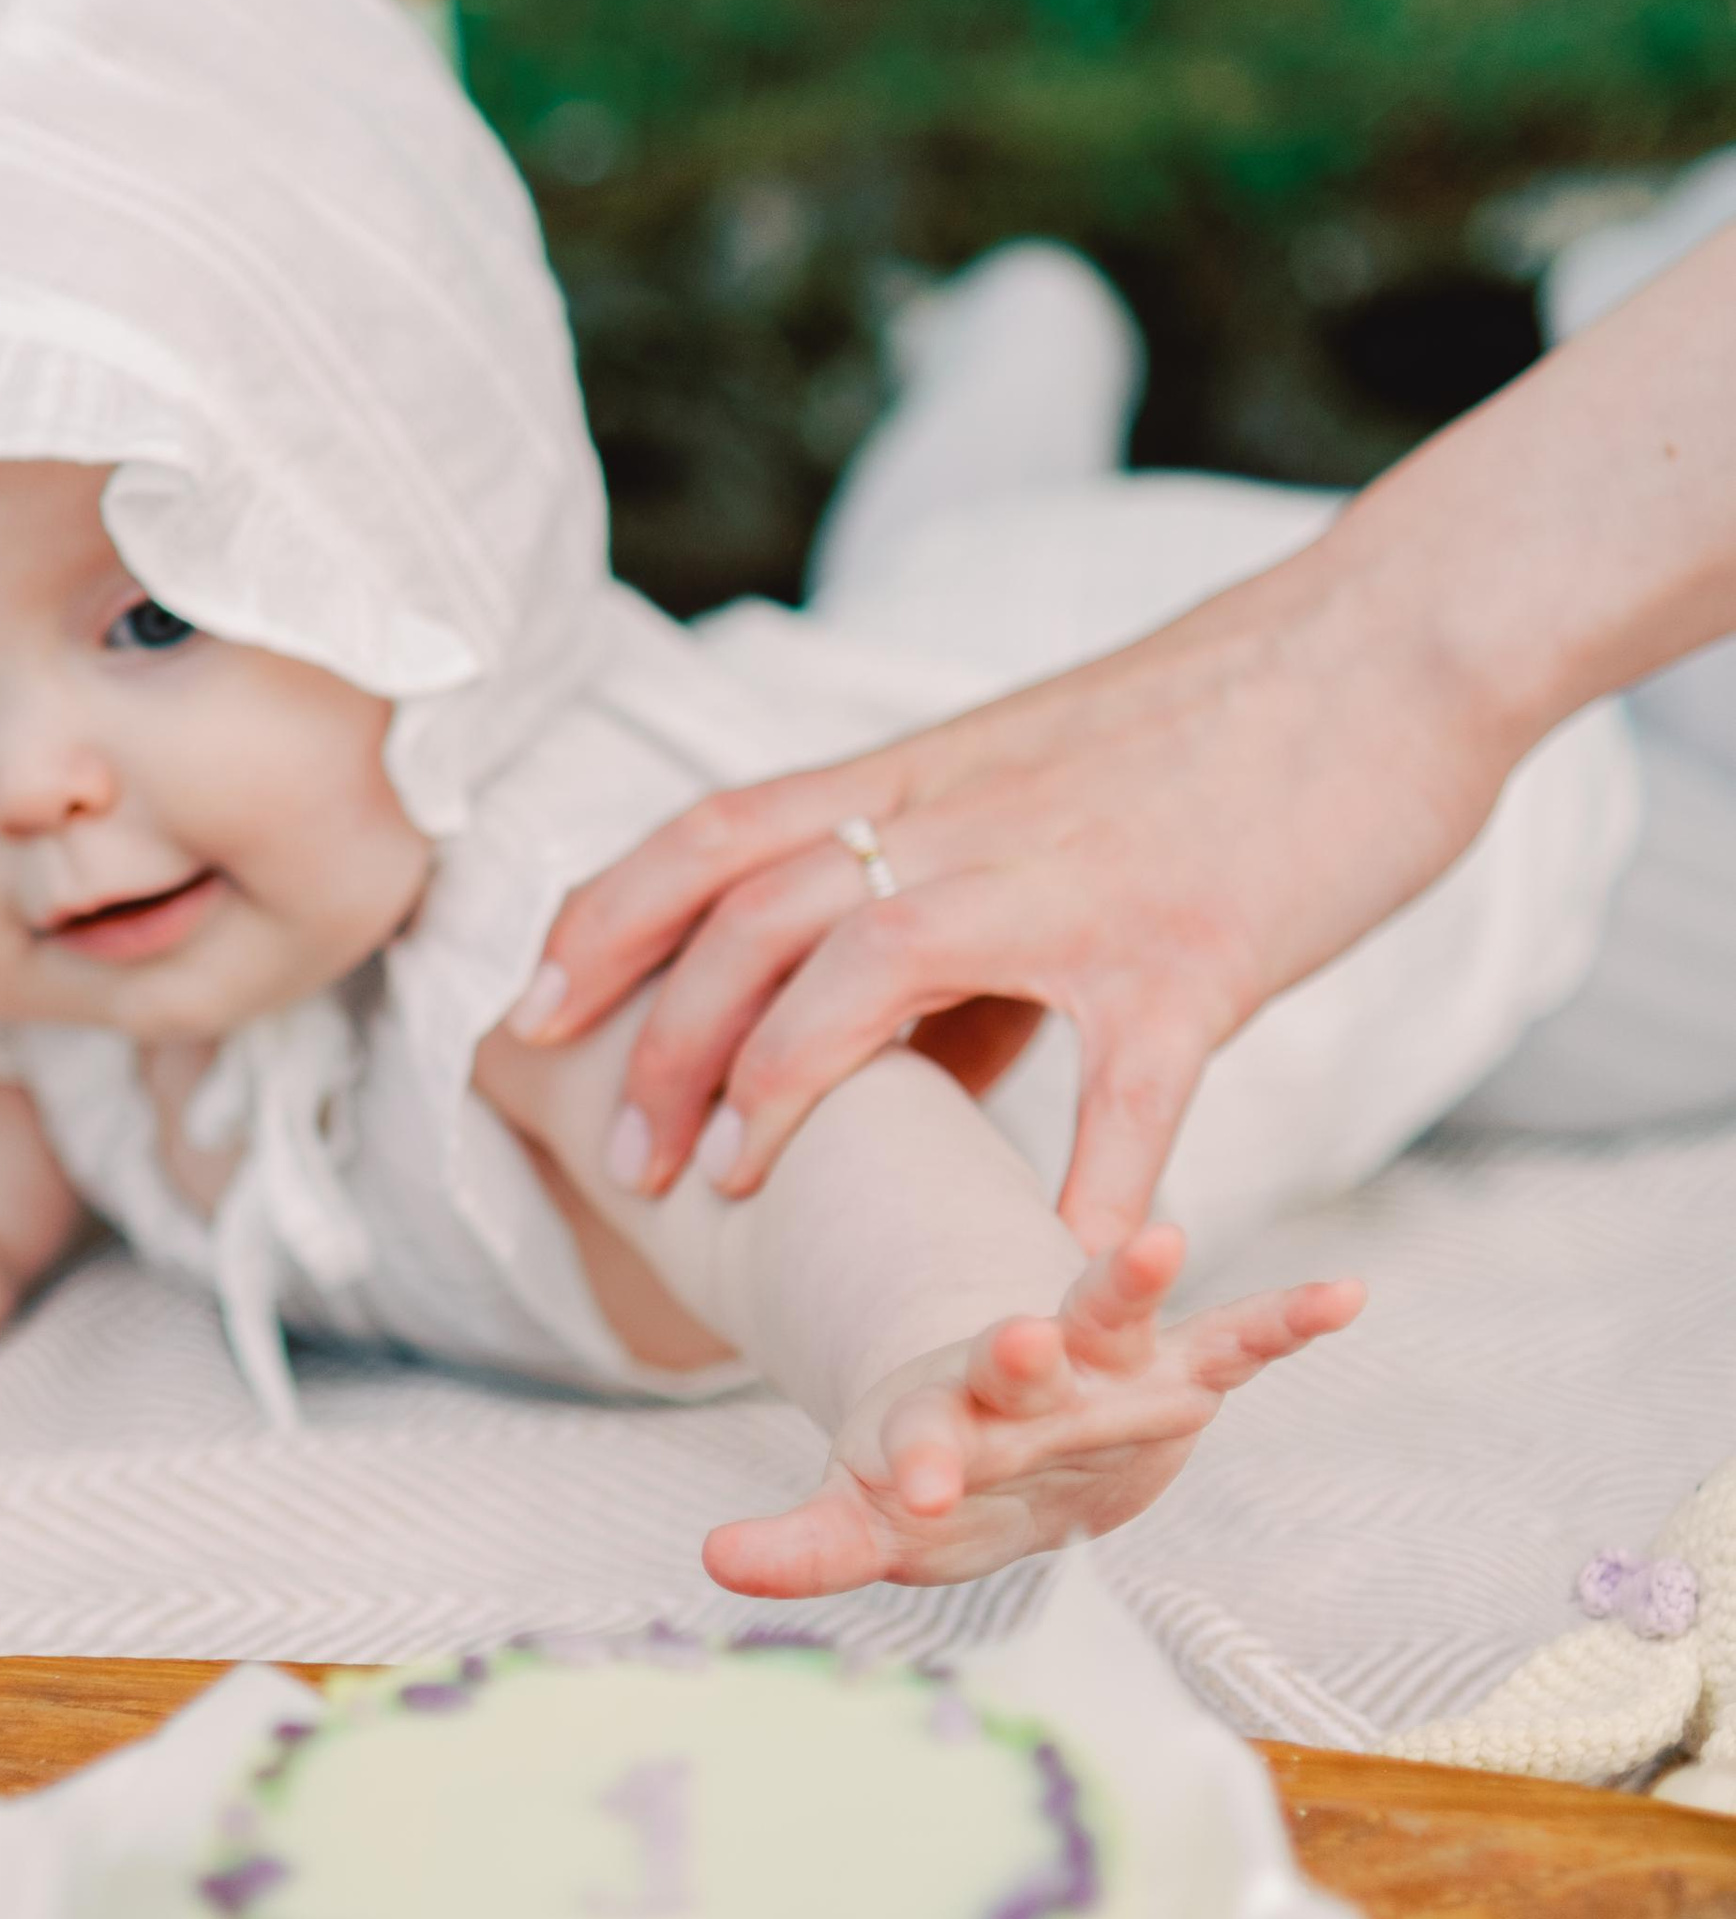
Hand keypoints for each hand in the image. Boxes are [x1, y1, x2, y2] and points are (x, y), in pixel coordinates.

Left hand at [520, 516, 1504, 1250]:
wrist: (1391, 642)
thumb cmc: (1216, 735)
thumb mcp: (1036, 800)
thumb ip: (947, 920)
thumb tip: (881, 1066)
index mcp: (922, 779)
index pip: (712, 834)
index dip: (603, 921)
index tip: (527, 1012)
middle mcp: (968, 821)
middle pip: (754, 913)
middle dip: (659, 1043)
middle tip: (627, 1164)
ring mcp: (1075, 883)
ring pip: (873, 966)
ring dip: (781, 1082)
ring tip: (738, 1187)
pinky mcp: (1195, 948)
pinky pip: (1123, 1087)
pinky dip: (1085, 1188)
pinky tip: (1058, 1275)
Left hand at [702, 1227, 1363, 1597]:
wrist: (1016, 1436)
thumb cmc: (939, 1481)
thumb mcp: (872, 1522)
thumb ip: (807, 1544)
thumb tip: (713, 1556)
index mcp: (939, 1414)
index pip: (923, 1434)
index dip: (917, 1460)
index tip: (909, 1486)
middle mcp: (1018, 1376)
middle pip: (1009, 1361)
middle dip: (1010, 1361)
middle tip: (1012, 1350)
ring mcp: (1101, 1367)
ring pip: (1112, 1311)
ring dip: (1129, 1278)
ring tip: (1163, 1237)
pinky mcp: (1177, 1374)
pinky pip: (1238, 1342)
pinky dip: (1287, 1320)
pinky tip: (1346, 1293)